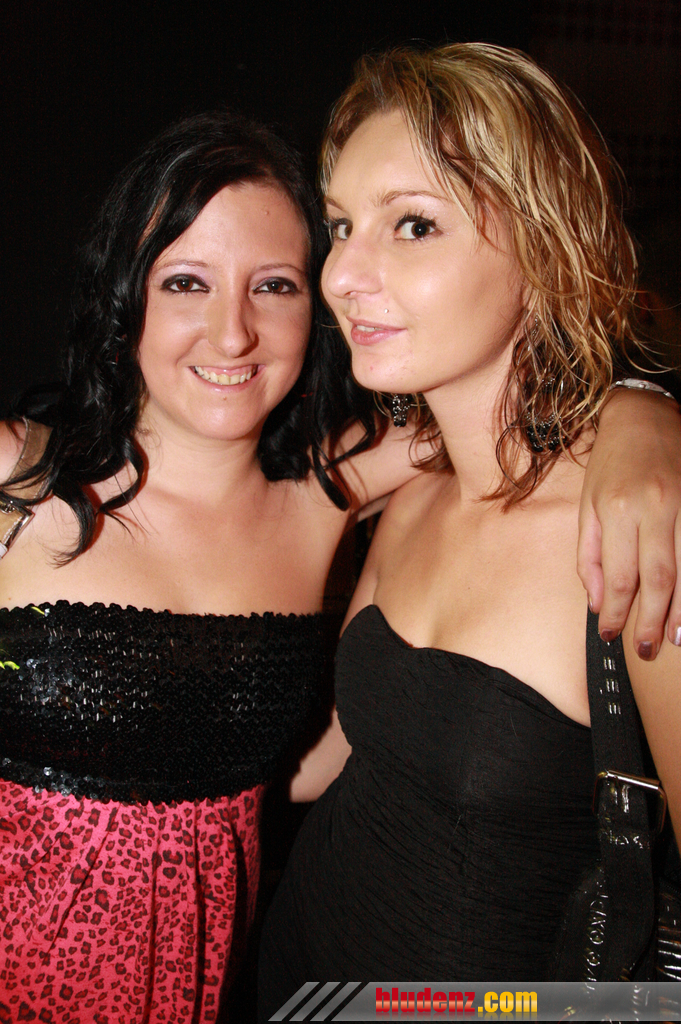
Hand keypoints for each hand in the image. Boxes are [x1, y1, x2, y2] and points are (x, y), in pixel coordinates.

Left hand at [578, 388, 680, 658]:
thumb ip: (588, 555)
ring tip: (678, 638)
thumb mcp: (587, 504)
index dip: (615, 612)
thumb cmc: (612, 462)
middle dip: (654, 621)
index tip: (611, 634)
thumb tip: (595, 600)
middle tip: (650, 649)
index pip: (617, 576)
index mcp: (617, 510)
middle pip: (659, 579)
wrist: (647, 414)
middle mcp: (655, 508)